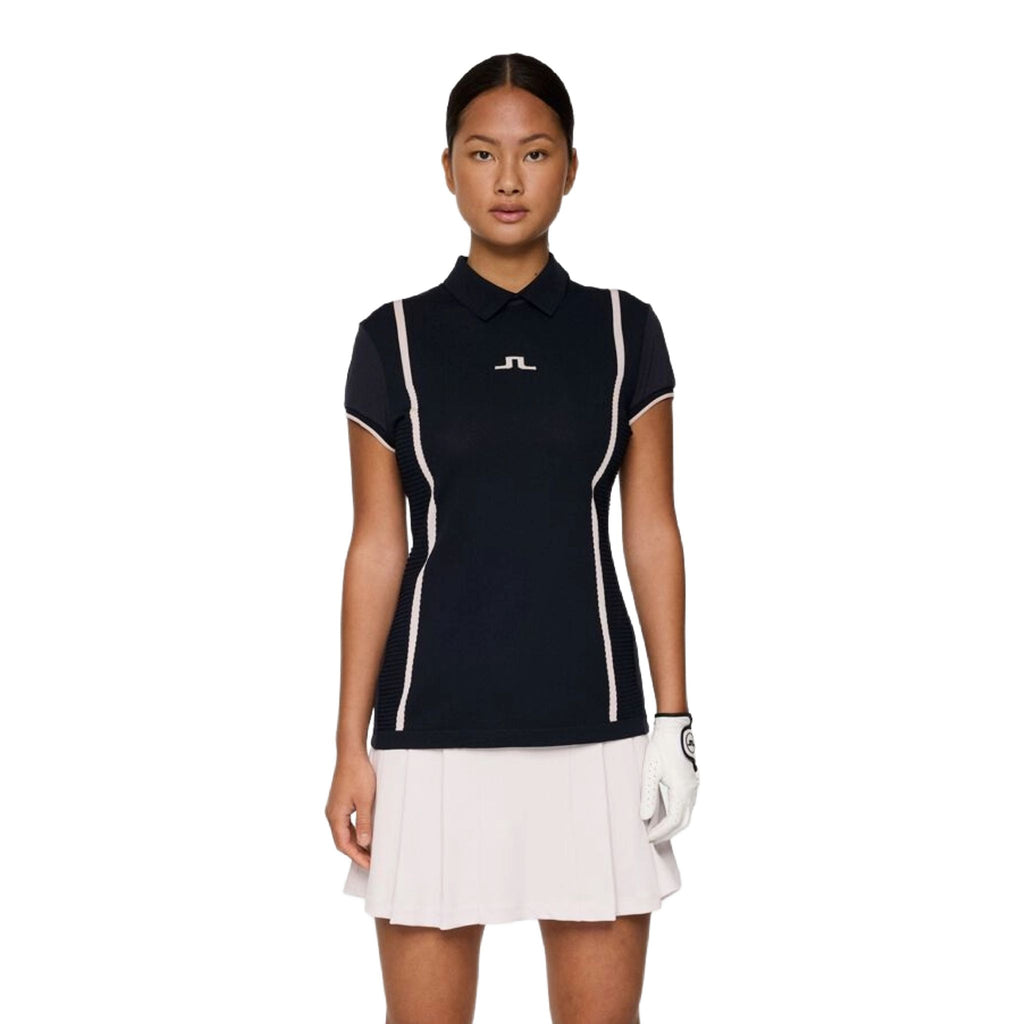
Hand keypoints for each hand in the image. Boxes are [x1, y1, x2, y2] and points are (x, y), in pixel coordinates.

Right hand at [325, 747, 376, 868]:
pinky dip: (354, 832)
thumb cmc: (357, 774)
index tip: (369, 865)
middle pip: (342, 841)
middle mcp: (332, 814)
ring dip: (355, 843)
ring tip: (370, 851)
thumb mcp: (365, 801)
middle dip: (356, 853)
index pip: (343, 844)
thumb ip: (364, 823)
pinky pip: (345, 823)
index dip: (356, 856)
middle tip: (371, 862)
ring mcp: (335, 808)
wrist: (350, 754)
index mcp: (335, 815)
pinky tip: (365, 834)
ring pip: (343, 832)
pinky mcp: (339, 802)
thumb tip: (364, 842)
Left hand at [640, 712, 698, 843]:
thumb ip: (648, 796)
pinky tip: (666, 813)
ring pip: (687, 814)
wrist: (674, 729)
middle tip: (653, 838)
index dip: (661, 832)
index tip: (648, 838)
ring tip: (658, 829)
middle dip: (669, 833)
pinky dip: (678, 815)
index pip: (673, 821)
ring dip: (674, 825)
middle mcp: (691, 791)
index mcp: (682, 790)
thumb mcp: (650, 772)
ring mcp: (694, 786)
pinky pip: (688, 805)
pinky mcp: (692, 781)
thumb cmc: (661, 748)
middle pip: (683, 822)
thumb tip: (645, 817)